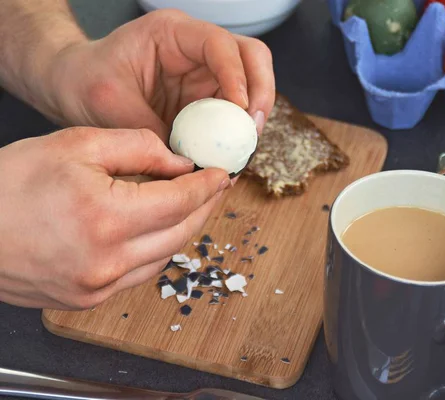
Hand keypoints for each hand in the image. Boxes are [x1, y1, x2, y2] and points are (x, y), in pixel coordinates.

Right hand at [0, 127, 228, 309]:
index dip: (207, 186)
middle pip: (181, 233)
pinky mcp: (87, 299)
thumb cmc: (10, 183)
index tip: (222, 174)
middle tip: (215, 188)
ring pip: (163, 257)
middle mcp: (106, 261)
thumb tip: (180, 164)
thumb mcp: (75, 144)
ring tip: (190, 205)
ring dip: (183, 229)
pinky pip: (139, 274)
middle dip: (204, 208)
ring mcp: (97, 287)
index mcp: (105, 218)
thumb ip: (138, 148)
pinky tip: (156, 230)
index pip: (180, 201)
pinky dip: (155, 250)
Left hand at [45, 10, 274, 141]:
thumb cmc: (86, 82)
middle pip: (252, 58)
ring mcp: (205, 74)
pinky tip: (230, 153)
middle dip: (261, 93)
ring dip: (253, 117)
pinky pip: (235, 112)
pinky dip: (238, 132)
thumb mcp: (109, 104)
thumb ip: (150, 130)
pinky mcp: (206, 99)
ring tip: (243, 148)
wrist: (74, 87)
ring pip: (252, 85)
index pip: (220, 44)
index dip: (238, 75)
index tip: (240, 110)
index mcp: (172, 33)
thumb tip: (189, 163)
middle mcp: (197, 49)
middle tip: (254, 130)